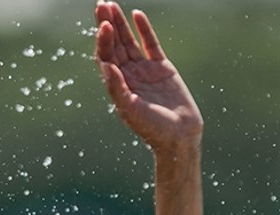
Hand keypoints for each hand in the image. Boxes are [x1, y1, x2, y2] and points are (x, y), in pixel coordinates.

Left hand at [94, 2, 201, 151]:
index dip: (102, 40)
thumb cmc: (152, 128)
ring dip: (120, 24)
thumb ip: (117, 88)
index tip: (103, 24)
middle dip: (106, 25)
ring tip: (111, 4)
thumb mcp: (130, 109)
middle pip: (113, 45)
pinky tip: (137, 14)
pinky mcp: (162, 68)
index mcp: (117, 85)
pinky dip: (144, 29)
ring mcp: (144, 70)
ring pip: (129, 41)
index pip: (105, 57)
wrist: (179, 135)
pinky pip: (151, 44)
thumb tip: (104, 65)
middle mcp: (128, 75)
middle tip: (101, 4)